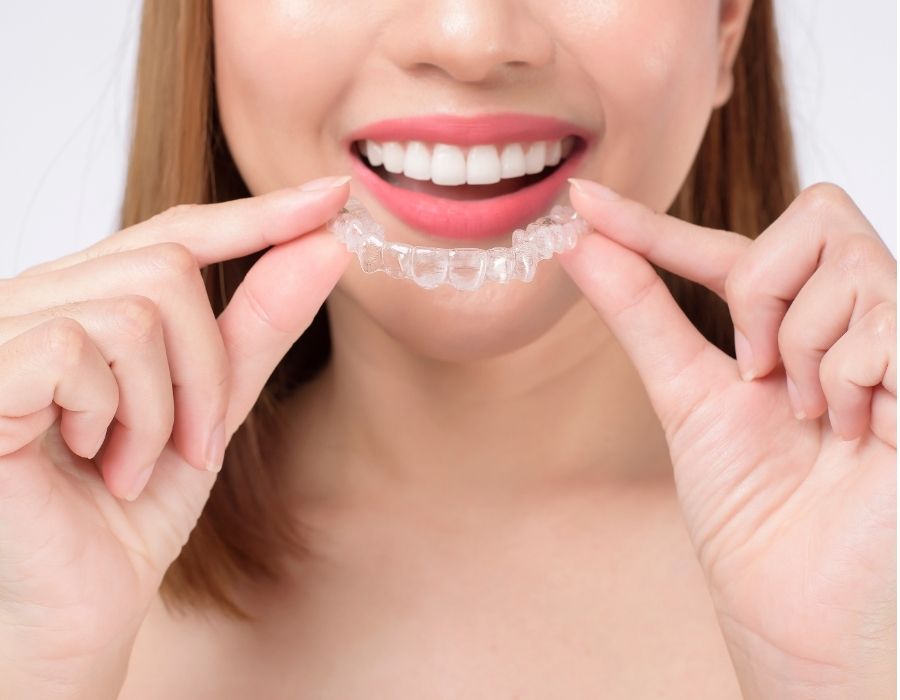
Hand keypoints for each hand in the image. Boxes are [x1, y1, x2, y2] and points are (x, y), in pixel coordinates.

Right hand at [0, 176, 352, 697]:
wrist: (76, 604)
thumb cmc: (130, 508)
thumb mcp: (214, 405)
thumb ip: (261, 325)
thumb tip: (326, 244)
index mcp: (87, 301)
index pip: (176, 233)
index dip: (256, 214)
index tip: (331, 193)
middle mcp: (37, 299)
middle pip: (167, 267)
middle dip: (207, 367)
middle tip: (193, 443)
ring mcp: (4, 330)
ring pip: (138, 310)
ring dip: (165, 408)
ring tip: (133, 464)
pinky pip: (83, 348)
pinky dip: (118, 417)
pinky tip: (91, 462)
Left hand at [559, 179, 895, 698]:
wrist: (798, 603)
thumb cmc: (752, 511)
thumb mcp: (686, 395)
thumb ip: (642, 312)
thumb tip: (580, 243)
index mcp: (794, 326)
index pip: (727, 247)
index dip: (653, 222)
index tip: (581, 200)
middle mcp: (855, 319)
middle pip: (815, 216)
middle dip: (763, 290)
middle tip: (757, 370)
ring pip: (847, 261)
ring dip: (803, 349)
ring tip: (812, 419)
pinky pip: (886, 316)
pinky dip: (843, 375)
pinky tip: (852, 430)